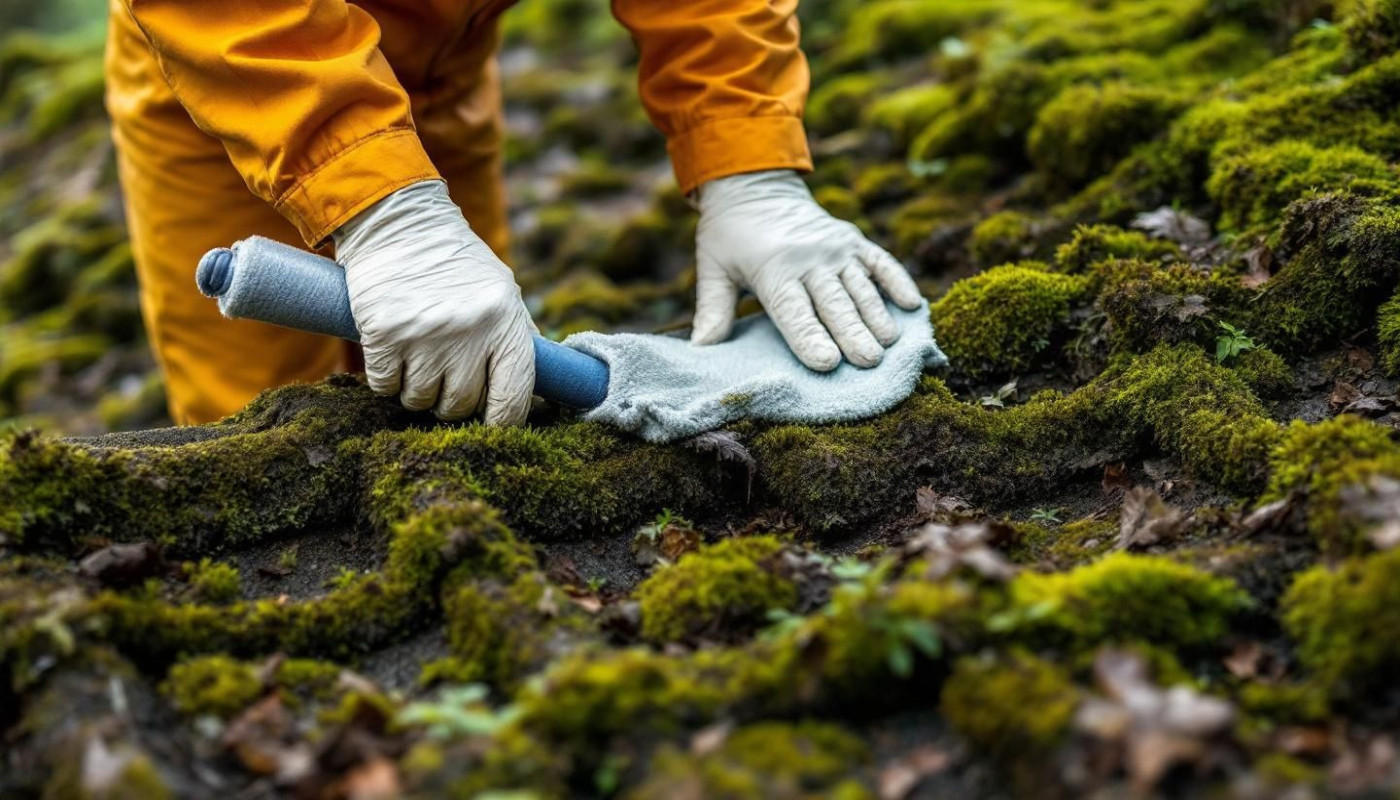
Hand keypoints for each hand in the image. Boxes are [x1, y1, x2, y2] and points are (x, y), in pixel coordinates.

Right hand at [333, 180, 534, 422]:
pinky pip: (385, 387)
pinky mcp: (383, 335)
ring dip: (417, 389)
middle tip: (444, 374)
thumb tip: (539, 391)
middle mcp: (468, 333)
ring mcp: (424, 336)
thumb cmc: (456, 262)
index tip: (491, 424)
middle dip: (451, 400)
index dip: (502, 422)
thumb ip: (520, 337)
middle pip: (460, 405)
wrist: (400, 222)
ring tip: (418, 356)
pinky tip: (392, 351)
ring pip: (420, 401)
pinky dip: (386, 379)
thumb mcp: (502, 290)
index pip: (512, 399)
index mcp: (504, 323)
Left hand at [691, 169, 922, 370]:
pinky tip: (913, 306)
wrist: (754, 184)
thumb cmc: (729, 236)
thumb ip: (712, 310)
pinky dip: (898, 281)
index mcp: (773, 269)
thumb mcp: (713, 268)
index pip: (793, 310)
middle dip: (853, 332)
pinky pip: (881, 262)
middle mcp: (809, 258)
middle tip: (869, 362)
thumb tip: (699, 350)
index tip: (826, 362)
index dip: (809, 337)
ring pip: (862, 286)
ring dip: (878, 315)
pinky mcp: (854, 239)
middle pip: (834, 302)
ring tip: (891, 343)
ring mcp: (836, 247)